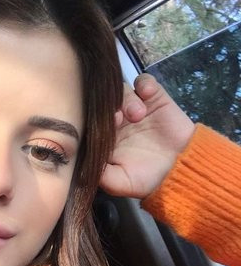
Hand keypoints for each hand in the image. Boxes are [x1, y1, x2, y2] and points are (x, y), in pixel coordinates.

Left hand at [100, 74, 194, 198]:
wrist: (183, 168)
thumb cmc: (149, 179)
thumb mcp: (122, 184)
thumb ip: (103, 176)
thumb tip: (83, 166)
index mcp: (104, 139)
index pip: (89, 122)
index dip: (91, 121)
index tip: (101, 129)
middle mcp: (116, 121)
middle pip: (102, 103)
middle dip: (107, 107)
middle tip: (117, 119)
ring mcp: (134, 107)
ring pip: (120, 91)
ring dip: (127, 99)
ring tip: (138, 115)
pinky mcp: (153, 97)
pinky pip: (144, 81)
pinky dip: (144, 84)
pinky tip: (148, 94)